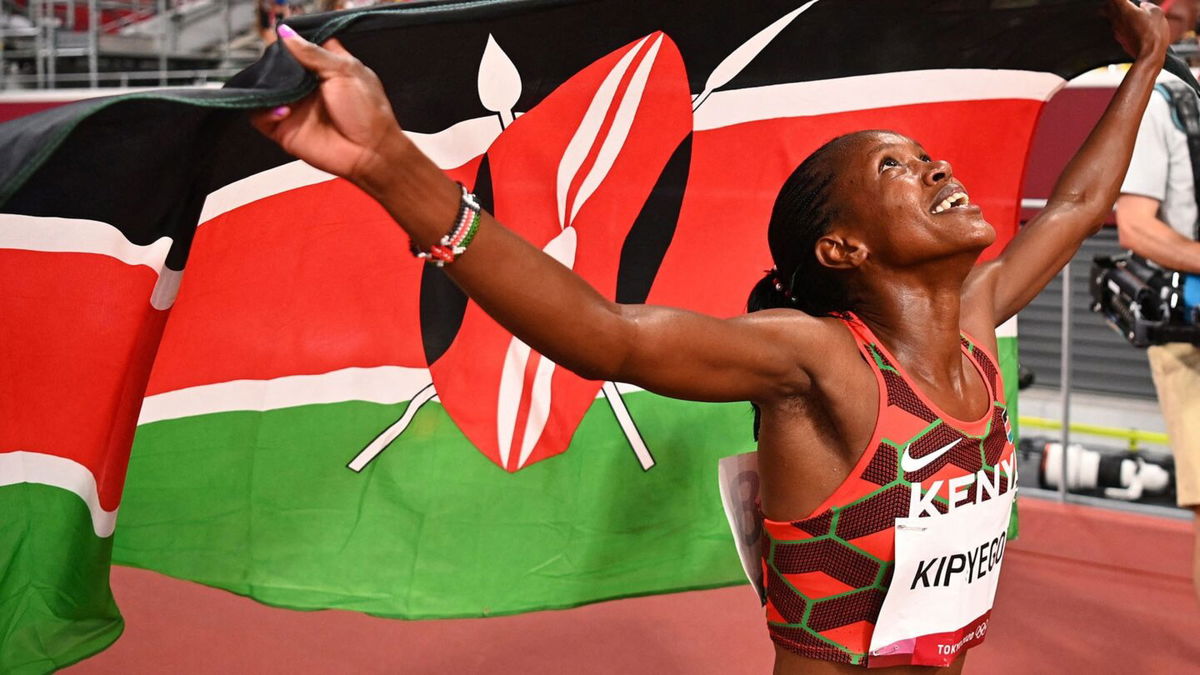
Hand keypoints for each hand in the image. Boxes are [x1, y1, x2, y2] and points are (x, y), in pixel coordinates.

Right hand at [251, 27, 406, 184]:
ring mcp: (295, 107)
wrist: (371, 152)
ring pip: (265, 90)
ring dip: (266, 87)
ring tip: (280, 88)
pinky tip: (284, 111)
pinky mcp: (285, 129)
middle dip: (274, 63)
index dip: (292, 39)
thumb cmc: (369, 113)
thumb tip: (287, 33)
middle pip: (278, 66)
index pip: (301, 46)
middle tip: (278, 63)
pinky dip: (264, 111)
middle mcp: (307, 86)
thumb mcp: (344, 71)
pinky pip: (260, 116)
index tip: (284, 35)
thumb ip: (313, 52)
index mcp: (326, 68)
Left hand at [1105, 0, 1168, 60]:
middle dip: (1112, 3)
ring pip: (1109, 18)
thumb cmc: (1153, 33)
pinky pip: (1116, 27)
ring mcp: (1116, 30)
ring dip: (1115, 13)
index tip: (1123, 0)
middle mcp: (1117, 20)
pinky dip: (1120, 23)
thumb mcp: (1157, 13)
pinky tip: (1128, 23)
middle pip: (1107, 7)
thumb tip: (1144, 6)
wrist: (1149, 54)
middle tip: (1121, 3)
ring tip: (1124, 11)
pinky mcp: (1119, 39)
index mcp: (1125, 10)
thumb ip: (1148, 6)